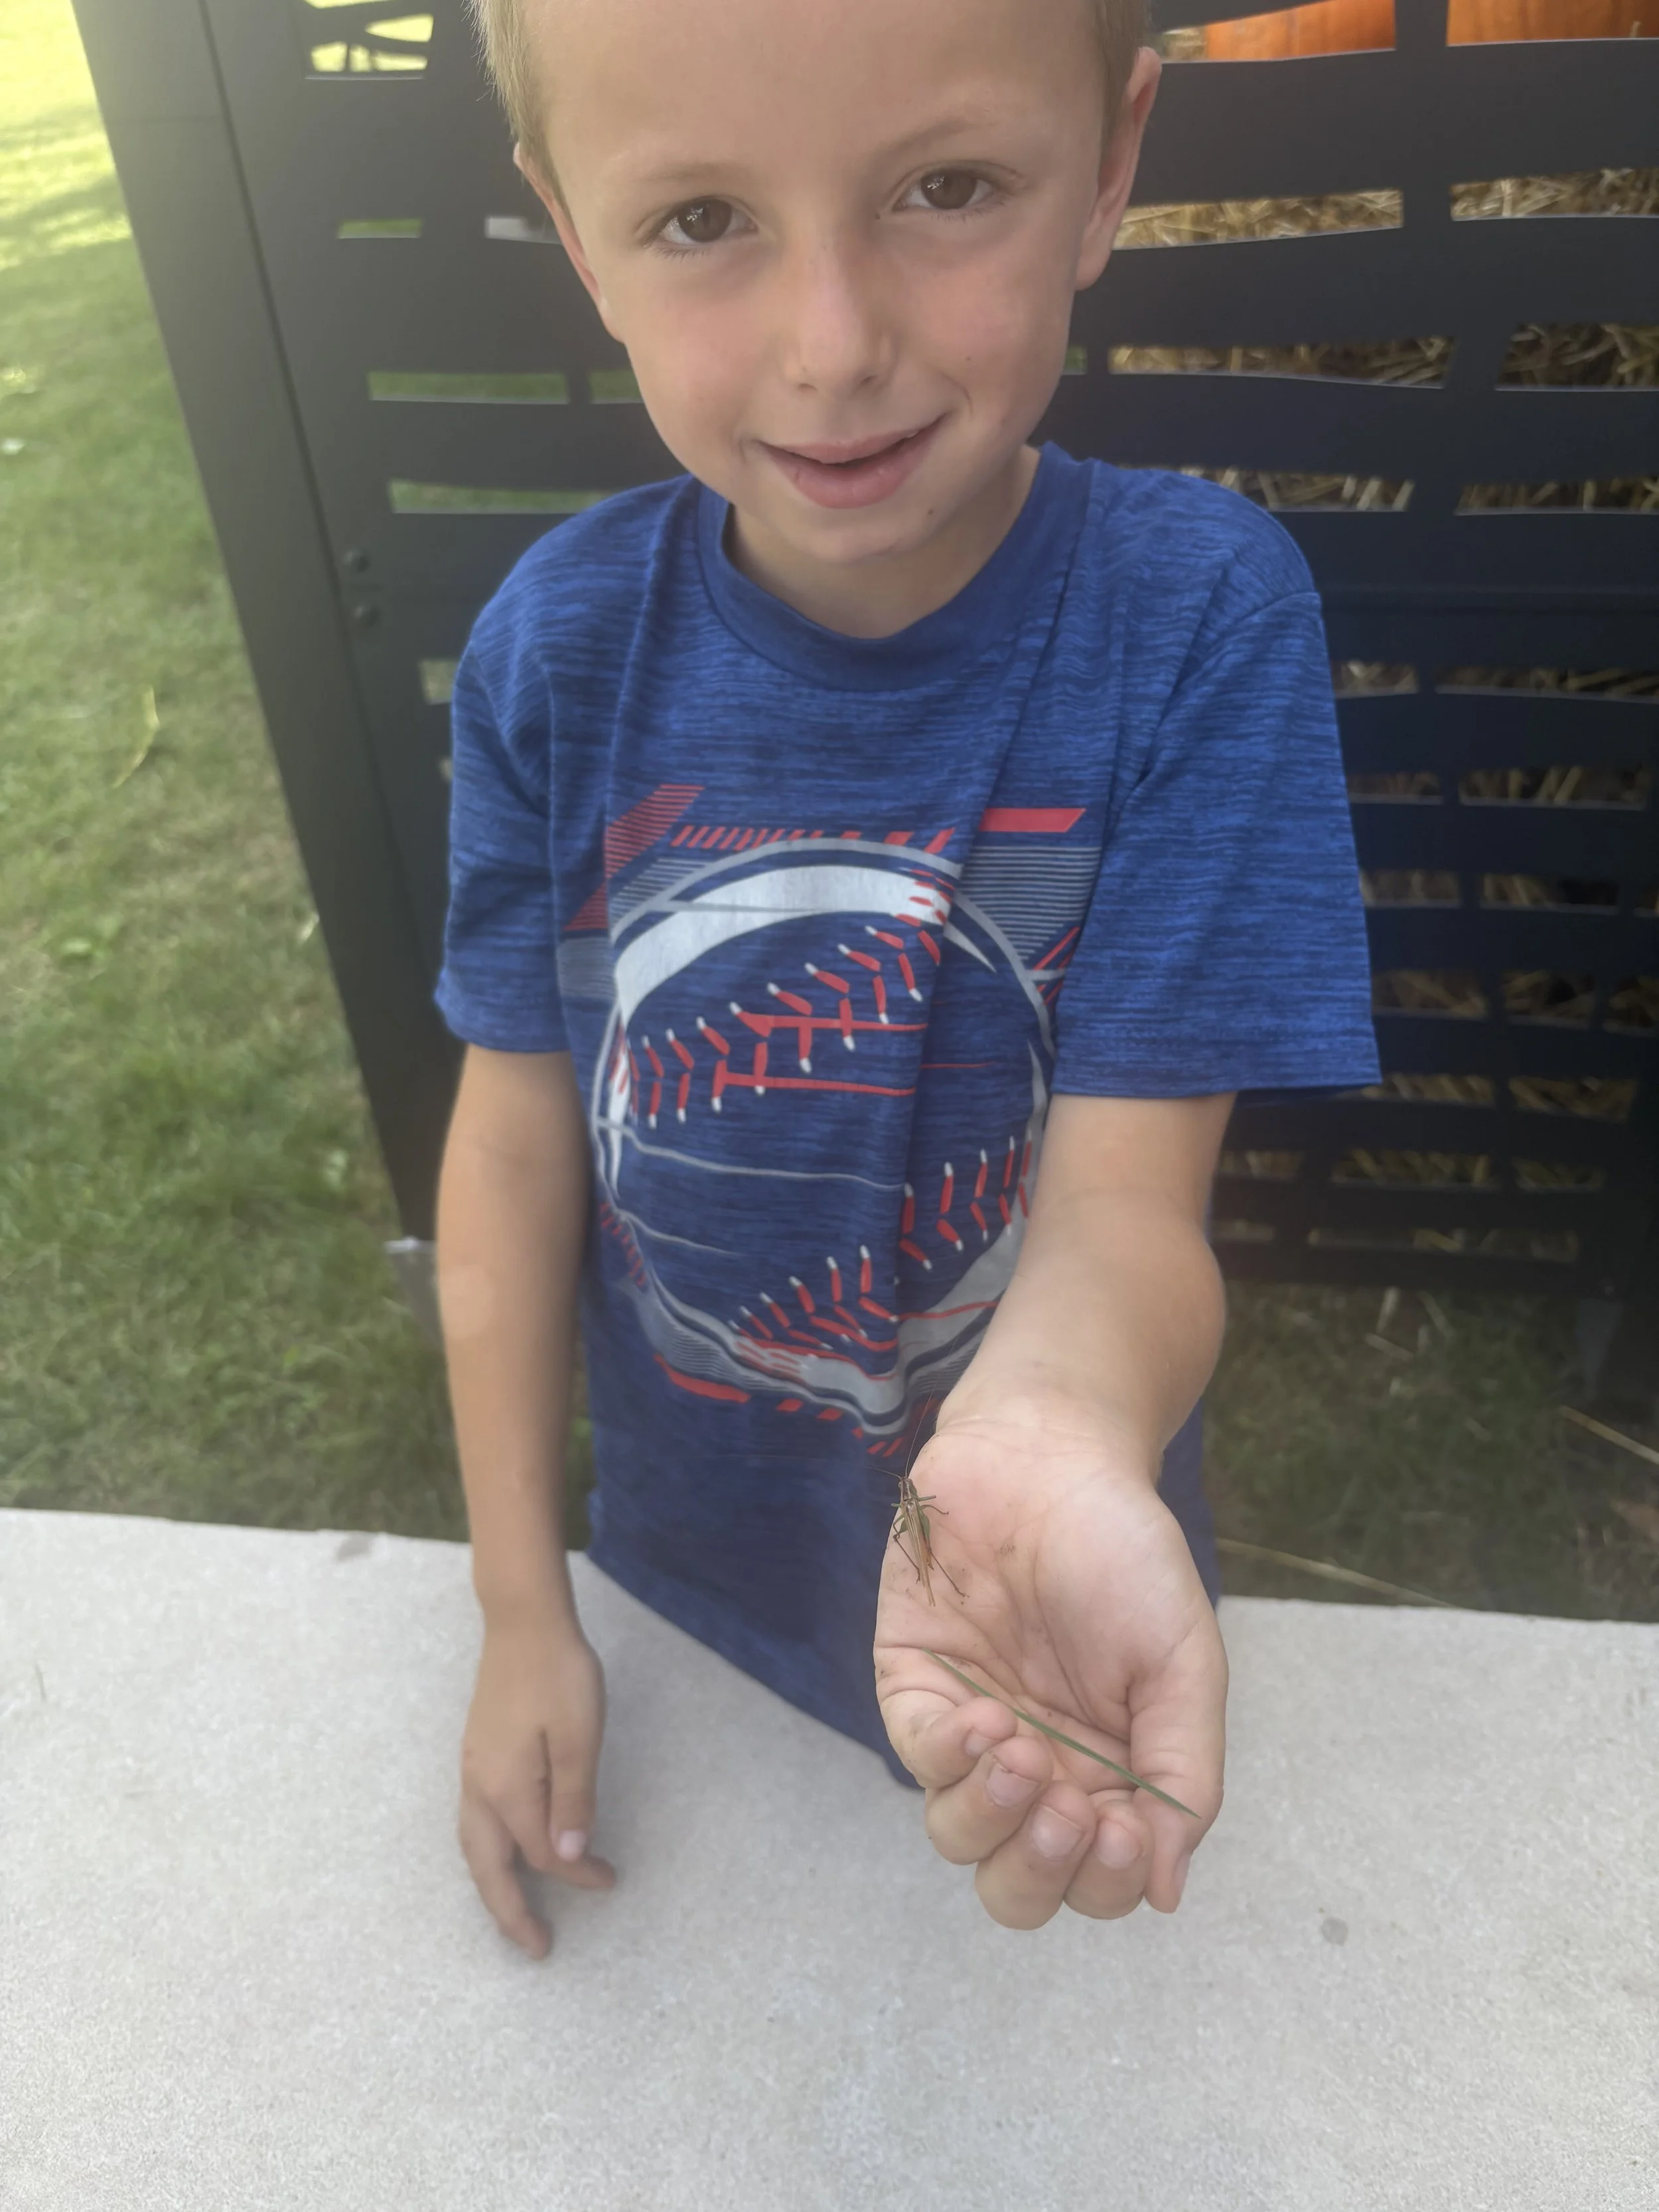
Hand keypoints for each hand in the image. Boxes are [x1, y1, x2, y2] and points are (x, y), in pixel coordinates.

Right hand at [458, 1607, 614, 1957]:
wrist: (524, 1621)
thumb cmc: (559, 1674)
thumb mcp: (580, 1735)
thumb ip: (574, 1798)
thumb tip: (565, 1859)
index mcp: (507, 1788)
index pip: (541, 1853)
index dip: (575, 1874)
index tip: (609, 1881)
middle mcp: (479, 1787)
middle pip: (486, 1868)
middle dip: (508, 1913)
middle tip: (537, 1948)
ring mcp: (472, 1770)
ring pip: (474, 1847)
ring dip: (494, 1884)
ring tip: (517, 1913)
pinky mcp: (476, 1754)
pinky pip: (475, 1822)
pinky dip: (489, 1852)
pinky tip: (506, 1851)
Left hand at [874, 1405, 1226, 1928]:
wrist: (1053, 1457)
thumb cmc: (1127, 1554)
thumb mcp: (1185, 1664)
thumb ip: (1184, 1777)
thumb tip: (1166, 1891)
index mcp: (1108, 1775)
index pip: (1096, 1882)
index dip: (1105, 1882)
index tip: (1123, 1829)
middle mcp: (1036, 1770)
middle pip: (1016, 1884)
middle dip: (1040, 1869)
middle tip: (1069, 1808)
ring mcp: (970, 1732)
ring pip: (958, 1837)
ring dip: (994, 1816)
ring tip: (1024, 1751)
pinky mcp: (913, 1686)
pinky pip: (917, 1757)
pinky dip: (951, 1756)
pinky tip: (989, 1716)